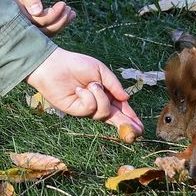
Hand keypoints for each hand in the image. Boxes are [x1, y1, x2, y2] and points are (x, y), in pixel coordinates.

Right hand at [0, 0, 75, 35]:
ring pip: (45, 30)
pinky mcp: (28, 19)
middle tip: (70, 10)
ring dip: (61, 22)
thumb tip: (37, 11)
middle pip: (44, 31)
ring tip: (72, 12)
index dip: (54, 15)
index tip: (63, 3)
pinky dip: (56, 20)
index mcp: (18, 13)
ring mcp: (24, 22)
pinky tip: (65, 12)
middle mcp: (20, 21)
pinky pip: (43, 25)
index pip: (40, 22)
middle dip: (60, 22)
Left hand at [26, 47, 143, 133]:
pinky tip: (79, 89)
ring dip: (100, 96)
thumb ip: (114, 85)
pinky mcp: (77, 111)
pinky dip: (87, 97)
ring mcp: (87, 108)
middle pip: (115, 118)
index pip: (120, 107)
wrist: (54, 65)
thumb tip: (127, 98)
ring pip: (104, 111)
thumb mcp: (100, 71)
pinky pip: (90, 108)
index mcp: (105, 93)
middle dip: (126, 124)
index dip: (130, 117)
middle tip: (137, 131)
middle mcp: (97, 103)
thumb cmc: (76, 64)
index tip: (140, 126)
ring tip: (90, 84)